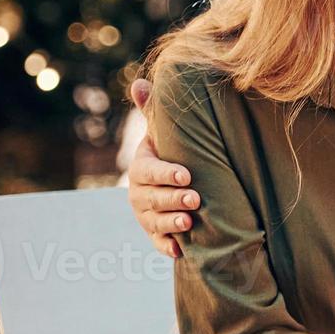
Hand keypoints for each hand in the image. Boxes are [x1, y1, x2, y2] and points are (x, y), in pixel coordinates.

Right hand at [128, 78, 197, 258]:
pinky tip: (178, 251)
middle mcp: (139, 193)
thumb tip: (140, 82)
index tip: (187, 174)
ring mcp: (145, 215)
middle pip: (151, 198)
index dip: (166, 173)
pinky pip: (157, 243)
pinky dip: (165, 247)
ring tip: (189, 223)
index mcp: (142, 167)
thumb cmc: (170, 150)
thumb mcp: (163, 132)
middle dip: (172, 199)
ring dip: (170, 224)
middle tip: (195, 199)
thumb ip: (153, 110)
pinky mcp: (155, 233)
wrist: (169, 179)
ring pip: (153, 222)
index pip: (149, 171)